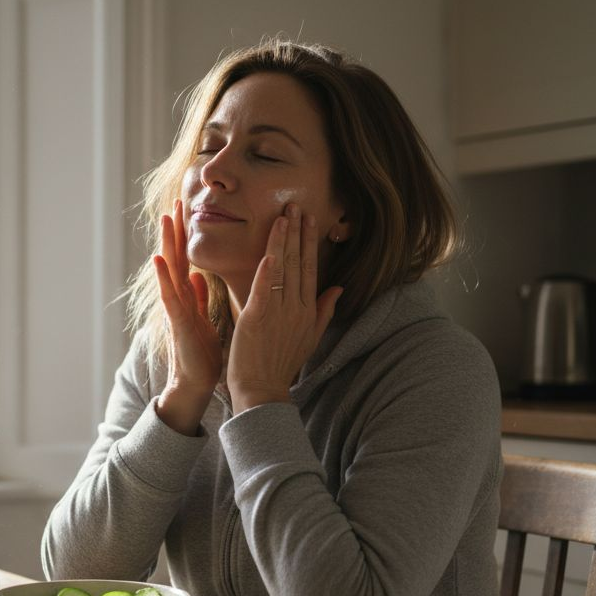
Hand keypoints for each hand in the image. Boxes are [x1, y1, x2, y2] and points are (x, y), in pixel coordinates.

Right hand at [151, 199, 222, 434]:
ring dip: (166, 244)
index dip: (186, 235)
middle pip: (175, 258)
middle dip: (175, 230)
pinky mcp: (176, 322)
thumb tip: (197, 277)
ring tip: (164, 219)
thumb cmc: (201, 355)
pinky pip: (169, 296)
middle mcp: (179, 298)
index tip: (187, 209)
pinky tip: (157, 259)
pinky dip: (163, 278)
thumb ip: (198, 299)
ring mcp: (175, 309)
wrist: (195, 384)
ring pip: (169, 270)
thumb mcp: (204, 320)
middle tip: (176, 200)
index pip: (186, 259)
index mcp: (188, 297)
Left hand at [228, 203, 342, 413]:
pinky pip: (264, 290)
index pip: (310, 268)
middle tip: (295, 205)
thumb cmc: (281, 365)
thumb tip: (339, 288)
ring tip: (283, 216)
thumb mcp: (310, 337)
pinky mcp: (256, 319)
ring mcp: (277, 313)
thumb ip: (324, 310)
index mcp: (307, 311)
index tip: (308, 219)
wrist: (263, 390)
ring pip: (282, 270)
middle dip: (297, 232)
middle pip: (298, 263)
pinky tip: (269, 251)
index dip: (309, 242)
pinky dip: (266, 270)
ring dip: (282, 241)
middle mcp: (296, 309)